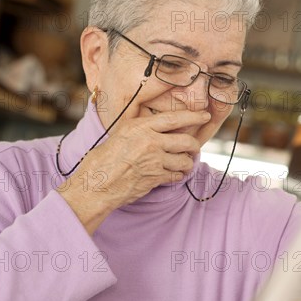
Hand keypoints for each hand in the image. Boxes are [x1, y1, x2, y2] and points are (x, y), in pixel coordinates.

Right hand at [57, 110, 210, 234]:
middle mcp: (150, 141)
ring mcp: (154, 160)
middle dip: (194, 145)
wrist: (95, 185)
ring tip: (183, 163)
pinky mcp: (156, 178)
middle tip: (194, 148)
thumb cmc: (102, 160)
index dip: (193, 116)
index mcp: (140, 127)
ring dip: (187, 163)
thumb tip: (156, 128)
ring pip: (184, 160)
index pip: (174, 118)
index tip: (205, 115)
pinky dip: (178, 175)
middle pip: (186, 141)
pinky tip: (174, 174)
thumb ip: (140, 130)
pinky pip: (176, 175)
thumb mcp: (120, 134)